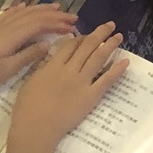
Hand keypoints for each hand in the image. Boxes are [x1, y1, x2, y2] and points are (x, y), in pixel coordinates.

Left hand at [0, 4, 78, 97]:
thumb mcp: (6, 70)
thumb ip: (27, 56)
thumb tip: (48, 44)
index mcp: (13, 36)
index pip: (40, 24)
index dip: (58, 23)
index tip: (74, 26)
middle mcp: (6, 27)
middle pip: (34, 16)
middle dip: (54, 15)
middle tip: (72, 17)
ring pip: (22, 13)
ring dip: (40, 9)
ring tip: (55, 8)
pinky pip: (8, 15)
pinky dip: (19, 9)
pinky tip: (23, 7)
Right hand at [7, 23, 126, 151]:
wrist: (36, 127)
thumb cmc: (27, 108)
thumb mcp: (30, 81)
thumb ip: (42, 69)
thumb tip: (50, 60)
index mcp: (53, 65)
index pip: (70, 46)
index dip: (81, 38)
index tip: (87, 34)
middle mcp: (70, 69)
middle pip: (87, 46)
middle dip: (100, 33)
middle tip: (110, 25)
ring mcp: (82, 82)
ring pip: (98, 58)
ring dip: (110, 45)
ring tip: (119, 36)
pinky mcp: (91, 96)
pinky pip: (106, 80)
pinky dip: (117, 70)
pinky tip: (126, 61)